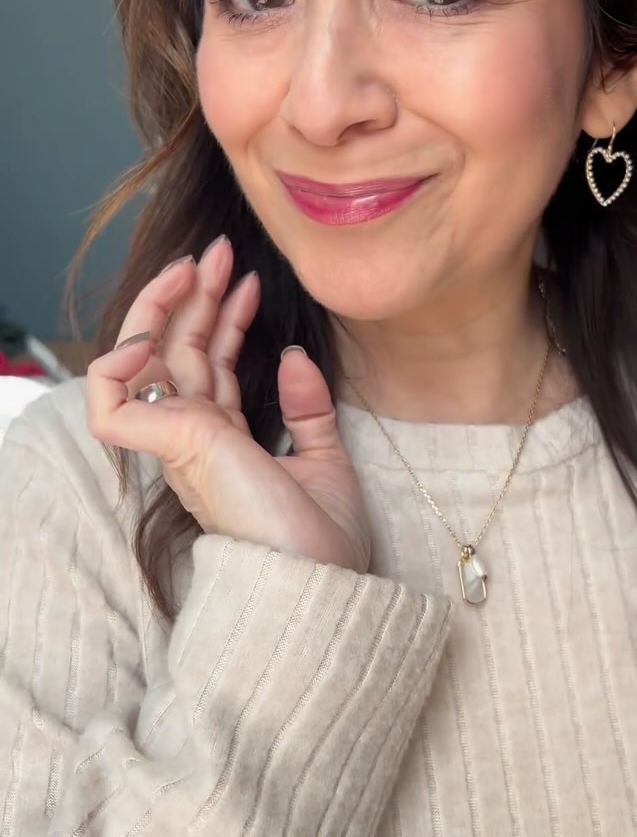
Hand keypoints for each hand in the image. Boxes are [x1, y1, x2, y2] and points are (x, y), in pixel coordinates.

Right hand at [86, 237, 370, 572]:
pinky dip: (116, 362)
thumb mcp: (325, 461)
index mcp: (224, 444)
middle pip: (177, 353)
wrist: (324, 585)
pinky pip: (111, 403)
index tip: (250, 281)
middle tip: (220, 251)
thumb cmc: (321, 544)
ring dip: (163, 305)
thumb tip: (294, 354)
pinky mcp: (175, 445)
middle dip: (196, 296)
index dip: (225, 320)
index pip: (210, 368)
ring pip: (144, 362)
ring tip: (198, 261)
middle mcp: (196, 440)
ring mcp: (180, 443)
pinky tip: (155, 316)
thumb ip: (307, 410)